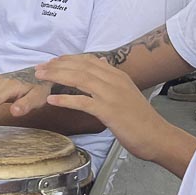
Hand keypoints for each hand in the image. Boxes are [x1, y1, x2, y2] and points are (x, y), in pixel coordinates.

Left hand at [39, 54, 167, 161]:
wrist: (156, 135)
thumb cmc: (138, 118)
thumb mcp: (124, 92)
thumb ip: (111, 79)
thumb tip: (101, 63)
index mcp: (118, 76)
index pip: (89, 61)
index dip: (68, 59)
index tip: (52, 61)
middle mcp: (114, 81)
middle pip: (81, 68)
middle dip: (58, 66)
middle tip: (39, 68)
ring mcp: (111, 95)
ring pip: (80, 80)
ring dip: (57, 76)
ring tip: (40, 77)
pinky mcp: (108, 111)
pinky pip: (83, 102)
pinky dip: (65, 100)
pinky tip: (51, 100)